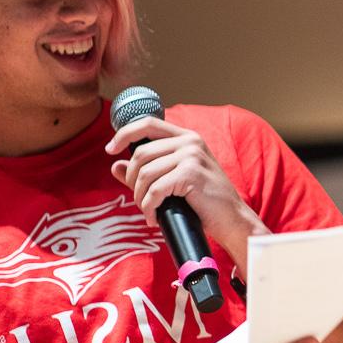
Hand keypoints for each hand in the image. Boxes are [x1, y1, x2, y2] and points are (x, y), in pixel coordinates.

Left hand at [105, 114, 262, 259]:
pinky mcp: (191, 174)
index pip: (147, 123)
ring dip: (140, 198)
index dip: (124, 133)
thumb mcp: (174, 181)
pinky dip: (149, 207)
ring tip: (148, 211)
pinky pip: (155, 190)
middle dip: (132, 180)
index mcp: (187, 137)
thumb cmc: (205, 201)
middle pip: (140, 153)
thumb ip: (146, 171)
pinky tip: (154, 217)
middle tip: (140, 199)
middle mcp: (190, 142)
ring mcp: (192, 156)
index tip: (109, 149)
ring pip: (145, 173)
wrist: (232, 219)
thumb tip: (115, 165)